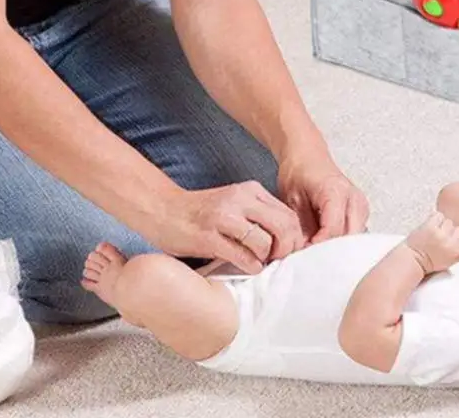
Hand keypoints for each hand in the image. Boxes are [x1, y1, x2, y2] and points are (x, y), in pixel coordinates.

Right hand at [152, 180, 307, 273]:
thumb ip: (259, 215)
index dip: (294, 238)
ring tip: (257, 263)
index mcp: (250, 191)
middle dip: (286, 250)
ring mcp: (223, 217)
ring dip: (265, 259)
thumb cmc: (202, 213)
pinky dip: (250, 266)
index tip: (288, 252)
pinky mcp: (209, 236)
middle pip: (283, 227)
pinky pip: (242, 256)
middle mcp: (239, 200)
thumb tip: (288, 239)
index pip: (288, 215)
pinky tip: (245, 267)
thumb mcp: (235, 204)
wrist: (163, 209)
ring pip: (264, 242)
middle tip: (277, 261)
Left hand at [277, 146, 368, 246]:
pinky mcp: (360, 210)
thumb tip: (305, 253)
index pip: (333, 230)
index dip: (318, 247)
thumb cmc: (298, 171)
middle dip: (330, 252)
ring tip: (318, 252)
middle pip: (349, 238)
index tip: (304, 255)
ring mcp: (360, 205)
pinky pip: (355, 234)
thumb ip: (302, 227)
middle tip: (311, 259)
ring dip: (338, 249)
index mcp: (336, 192)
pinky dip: (342, 242)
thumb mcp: (292, 199)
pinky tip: (327, 245)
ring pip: (355, 239)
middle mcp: (354, 198)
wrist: (306, 155)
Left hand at [405, 212, 458, 274]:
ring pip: (449, 221)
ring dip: (443, 224)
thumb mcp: (450, 261)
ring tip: (435, 231)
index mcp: (457, 255)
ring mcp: (441, 234)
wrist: (413, 259)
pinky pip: (438, 215)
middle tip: (443, 236)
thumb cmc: (429, 261)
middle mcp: (451, 244)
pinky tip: (431, 225)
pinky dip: (434, 218)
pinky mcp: (431, 226)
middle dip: (452, 232)